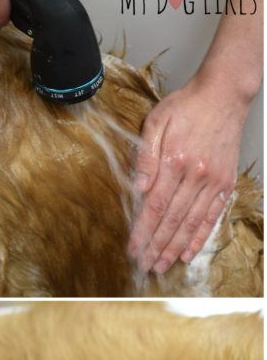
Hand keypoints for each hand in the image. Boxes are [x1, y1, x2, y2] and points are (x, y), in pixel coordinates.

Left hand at [128, 0, 261, 273]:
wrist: (224, 94)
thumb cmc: (187, 106)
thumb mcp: (156, 123)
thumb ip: (145, 155)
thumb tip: (138, 185)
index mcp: (174, 162)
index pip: (154, 206)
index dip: (142, 231)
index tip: (133, 249)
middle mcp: (196, 175)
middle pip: (171, 220)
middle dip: (156, 246)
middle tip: (145, 265)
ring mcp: (213, 180)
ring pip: (191, 222)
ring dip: (175, 247)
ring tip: (163, 264)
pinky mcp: (225, 182)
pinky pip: (211, 215)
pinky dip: (200, 236)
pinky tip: (188, 251)